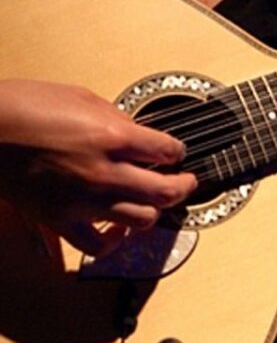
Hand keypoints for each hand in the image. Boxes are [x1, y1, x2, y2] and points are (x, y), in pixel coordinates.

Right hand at [0, 79, 196, 255]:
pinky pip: (99, 245)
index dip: (178, 152)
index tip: (176, 153)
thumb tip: (139, 132)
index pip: (169, 151)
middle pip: (167, 192)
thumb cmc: (24, 106)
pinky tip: (119, 231)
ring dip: (154, 210)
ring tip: (155, 202)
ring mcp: (84, 200)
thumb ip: (118, 119)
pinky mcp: (61, 220)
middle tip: (186, 182)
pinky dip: (114, 242)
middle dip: (184, 186)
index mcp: (113, 136)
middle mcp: (105, 172)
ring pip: (143, 219)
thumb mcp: (82, 97)